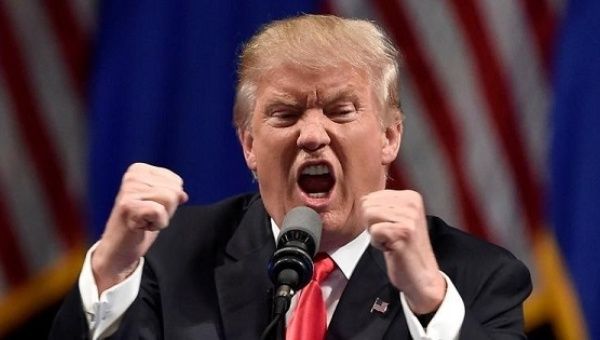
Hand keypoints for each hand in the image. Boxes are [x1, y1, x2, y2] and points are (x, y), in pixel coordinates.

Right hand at [92, 163, 187, 292]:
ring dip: (162, 217)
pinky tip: (141, 226)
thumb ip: (172, 193)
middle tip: (147, 217)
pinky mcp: (127, 206)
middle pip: (174, 190)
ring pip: (170, 199)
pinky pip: (160, 212)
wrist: (118, 249)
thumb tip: (183, 195)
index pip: (176, 182)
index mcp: (139, 170)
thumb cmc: (139, 224)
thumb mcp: (159, 203)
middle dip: (167, 209)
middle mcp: (132, 176)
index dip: (170, 201)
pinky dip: (157, 224)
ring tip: (144, 220)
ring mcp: (128, 190)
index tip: (151, 208)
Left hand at [361, 190, 445, 313]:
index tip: (390, 228)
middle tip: (390, 236)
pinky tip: (392, 248)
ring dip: (375, 234)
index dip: (373, 217)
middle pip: (367, 205)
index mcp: (410, 196)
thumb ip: (383, 205)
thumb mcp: (398, 219)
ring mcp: (409, 217)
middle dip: (372, 224)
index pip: (370, 197)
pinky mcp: (403, 232)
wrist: (422, 276)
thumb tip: (362, 198)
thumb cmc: (405, 249)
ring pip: (368, 216)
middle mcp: (411, 203)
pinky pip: (373, 231)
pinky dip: (377, 244)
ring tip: (391, 242)